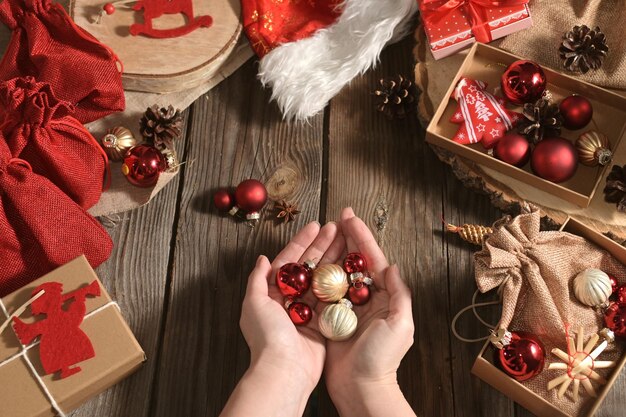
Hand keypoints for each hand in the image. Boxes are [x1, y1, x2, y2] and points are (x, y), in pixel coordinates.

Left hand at [222, 221, 344, 416]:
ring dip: (334, 259)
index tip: (316, 225)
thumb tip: (263, 258)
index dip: (303, 242)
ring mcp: (308, 311)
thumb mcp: (254, 303)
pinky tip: (352, 267)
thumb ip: (257, 280)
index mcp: (274, 292)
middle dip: (323, 246)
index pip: (291, 260)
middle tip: (337, 228)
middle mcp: (292, 300)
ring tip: (347, 241)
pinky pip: (334, 298)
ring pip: (324, 278)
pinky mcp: (323, 323)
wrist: (284, 370)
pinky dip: (342, 283)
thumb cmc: (267, 336)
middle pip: (310, 266)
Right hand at [324, 208, 414, 416]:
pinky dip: (318, 275)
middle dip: (347, 238)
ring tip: (325, 232)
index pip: (372, 259)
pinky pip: (323, 291)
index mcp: (383, 296)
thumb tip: (392, 266)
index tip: (351, 218)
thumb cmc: (382, 359)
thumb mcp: (400, 326)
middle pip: (354, 261)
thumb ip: (399, 294)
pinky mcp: (330, 317)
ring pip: (338, 272)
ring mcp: (346, 307)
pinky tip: (311, 261)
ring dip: (332, 251)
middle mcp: (364, 298)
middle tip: (339, 216)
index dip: (362, 237)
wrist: (360, 388)